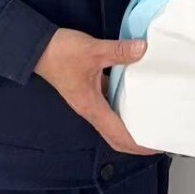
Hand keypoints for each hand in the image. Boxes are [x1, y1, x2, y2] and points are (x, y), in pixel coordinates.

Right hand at [34, 29, 157, 155]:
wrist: (37, 48)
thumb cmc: (60, 53)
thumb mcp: (93, 50)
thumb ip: (119, 51)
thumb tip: (142, 50)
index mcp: (92, 107)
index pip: (118, 136)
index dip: (138, 145)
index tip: (157, 145)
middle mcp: (90, 110)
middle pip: (115, 137)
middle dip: (136, 143)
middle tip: (158, 138)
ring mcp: (88, 101)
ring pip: (112, 122)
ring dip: (130, 125)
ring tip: (151, 119)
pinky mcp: (87, 91)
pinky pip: (108, 105)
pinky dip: (122, 107)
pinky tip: (134, 94)